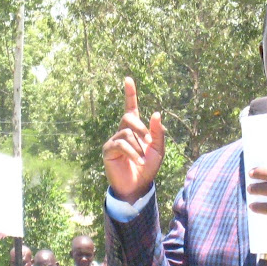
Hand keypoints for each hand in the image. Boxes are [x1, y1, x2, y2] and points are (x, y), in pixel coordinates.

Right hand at [103, 77, 164, 202]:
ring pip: (126, 133)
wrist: (138, 187)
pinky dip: (132, 153)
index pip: (131, 108)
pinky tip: (138, 162)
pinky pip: (120, 144)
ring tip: (142, 159)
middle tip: (148, 141)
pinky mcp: (108, 150)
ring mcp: (114, 140)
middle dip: (141, 128)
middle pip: (129, 118)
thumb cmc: (148, 168)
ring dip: (138, 147)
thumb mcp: (158, 150)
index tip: (128, 79)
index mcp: (135, 130)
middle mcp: (123, 132)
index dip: (130, 94)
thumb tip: (156, 113)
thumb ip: (158, 133)